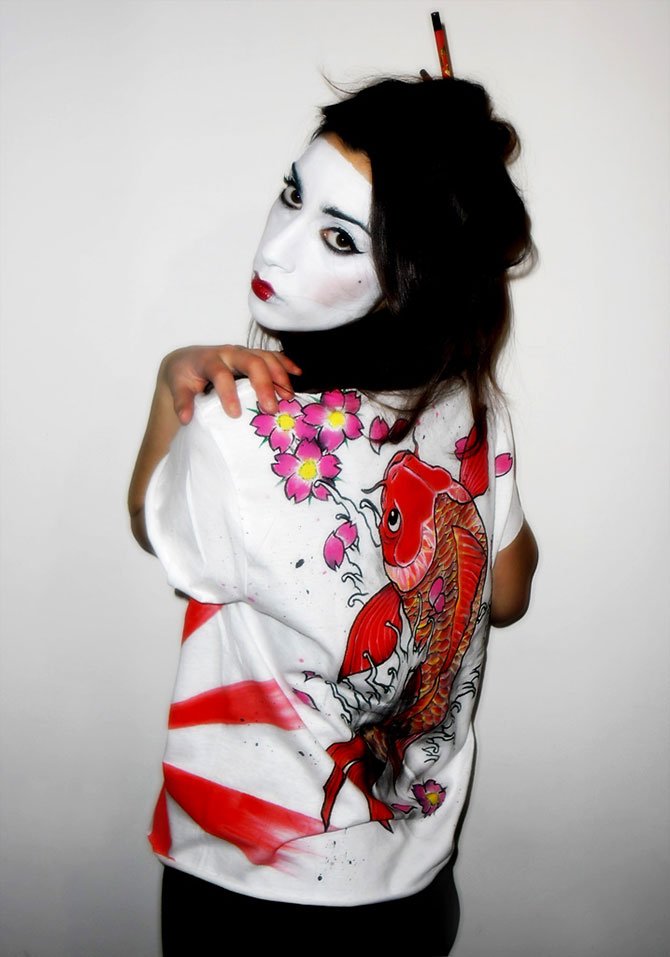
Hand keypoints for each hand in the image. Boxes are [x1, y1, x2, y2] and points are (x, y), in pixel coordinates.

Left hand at [160, 345, 301, 423]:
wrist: (189, 360)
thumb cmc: (185, 376)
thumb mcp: (178, 386)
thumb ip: (182, 401)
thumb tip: (186, 418)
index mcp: (209, 360)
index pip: (220, 373)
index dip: (228, 393)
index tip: (235, 414)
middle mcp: (229, 353)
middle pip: (251, 361)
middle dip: (264, 384)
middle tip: (271, 408)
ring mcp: (244, 353)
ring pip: (266, 358)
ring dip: (280, 376)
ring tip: (288, 397)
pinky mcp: (254, 356)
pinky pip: (273, 356)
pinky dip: (286, 364)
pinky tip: (298, 375)